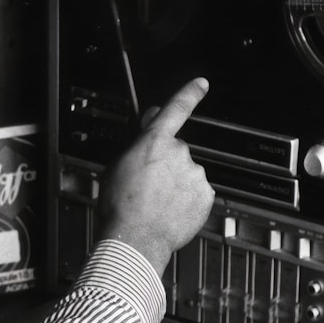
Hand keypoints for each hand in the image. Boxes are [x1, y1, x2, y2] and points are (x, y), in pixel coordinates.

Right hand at [96, 77, 215, 274]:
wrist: (135, 238)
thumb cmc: (120, 205)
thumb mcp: (118, 164)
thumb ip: (139, 141)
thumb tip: (150, 123)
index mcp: (154, 142)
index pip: (176, 109)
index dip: (190, 93)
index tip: (201, 84)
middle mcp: (179, 154)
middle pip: (176, 151)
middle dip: (166, 163)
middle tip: (149, 184)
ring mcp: (195, 174)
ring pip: (187, 173)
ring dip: (175, 183)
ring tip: (157, 202)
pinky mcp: (205, 195)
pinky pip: (197, 192)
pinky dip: (186, 199)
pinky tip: (170, 210)